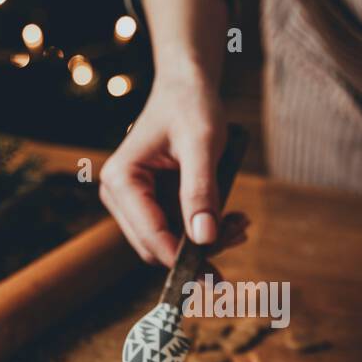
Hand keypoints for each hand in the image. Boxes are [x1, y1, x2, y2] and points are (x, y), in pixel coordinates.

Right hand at [99, 71, 245, 264]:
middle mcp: (120, 195)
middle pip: (158, 247)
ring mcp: (135, 202)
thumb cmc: (191, 105)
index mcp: (121, 181)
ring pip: (170, 243)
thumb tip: (204, 239)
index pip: (151, 238)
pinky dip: (206, 229)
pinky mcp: (153, 203)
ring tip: (241, 222)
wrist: (187, 86)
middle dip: (199, 250)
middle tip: (240, 232)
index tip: (216, 275)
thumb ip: (201, 191)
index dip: (182, 260)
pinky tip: (231, 218)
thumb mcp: (202, 144)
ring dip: (207, 241)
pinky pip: (178, 230)